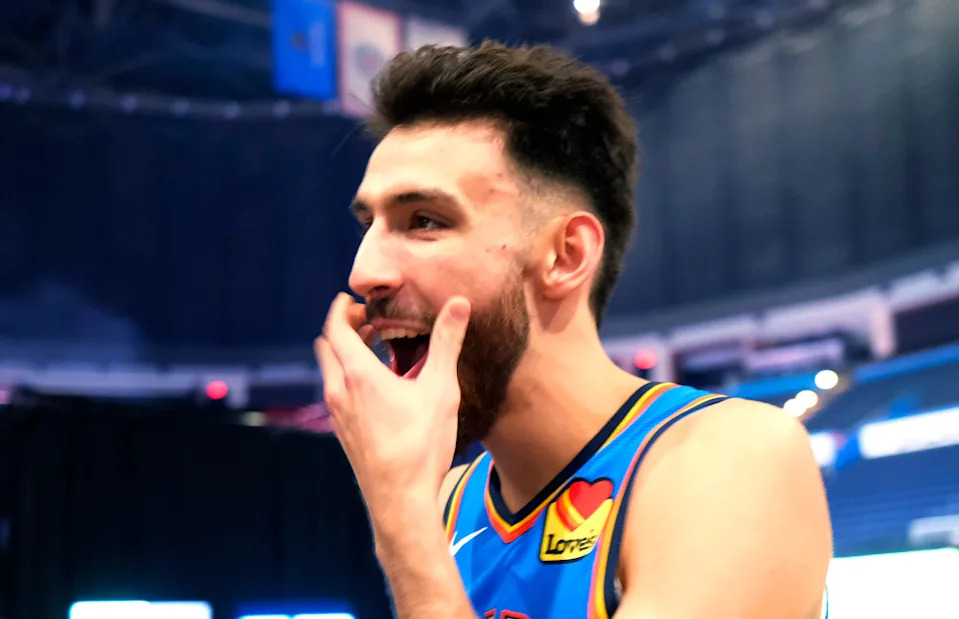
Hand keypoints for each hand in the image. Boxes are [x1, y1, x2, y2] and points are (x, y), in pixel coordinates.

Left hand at [314, 292, 470, 511]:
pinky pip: (337, 393)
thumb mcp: (440, 389)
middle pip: (327, 346)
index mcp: (357, 375)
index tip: (355, 300)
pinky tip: (377, 388)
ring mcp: (337, 415)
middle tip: (369, 322)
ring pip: (330, 371)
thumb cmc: (420, 446)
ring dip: (346, 354)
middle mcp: (339, 391)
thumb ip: (446, 343)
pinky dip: (348, 377)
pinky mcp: (343, 433)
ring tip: (375, 350)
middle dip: (344, 329)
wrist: (400, 501)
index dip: (342, 309)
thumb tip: (458, 304)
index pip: (335, 328)